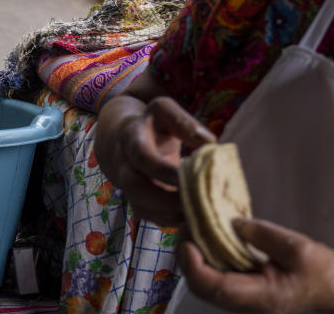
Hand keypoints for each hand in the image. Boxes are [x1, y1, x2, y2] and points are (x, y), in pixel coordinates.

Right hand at [95, 96, 214, 224]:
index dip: (164, 170)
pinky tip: (196, 218)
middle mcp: (125, 166)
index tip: (191, 175)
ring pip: (143, 208)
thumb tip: (209, 141)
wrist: (123, 139)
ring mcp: (130, 188)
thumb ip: (183, 121)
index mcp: (131, 140)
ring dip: (172, 215)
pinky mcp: (140, 202)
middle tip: (198, 202)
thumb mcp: (163, 111)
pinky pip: (152, 218)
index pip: (143, 157)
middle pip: (136, 189)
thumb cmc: (152, 124)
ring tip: (202, 214)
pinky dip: (173, 222)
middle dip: (166, 200)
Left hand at [180, 218, 333, 312]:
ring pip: (205, 286)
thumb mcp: (297, 246)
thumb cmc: (322, 270)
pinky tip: (204, 238)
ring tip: (191, 228)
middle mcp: (248, 304)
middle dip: (187, 259)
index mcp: (263, 297)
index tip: (187, 240)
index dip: (195, 266)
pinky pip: (215, 279)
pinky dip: (203, 260)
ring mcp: (244, 300)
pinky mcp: (243, 291)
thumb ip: (263, 234)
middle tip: (185, 226)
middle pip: (204, 289)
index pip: (217, 288)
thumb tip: (232, 222)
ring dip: (192, 259)